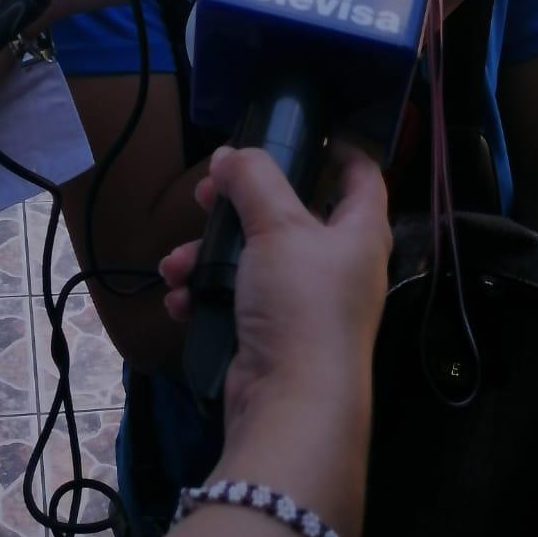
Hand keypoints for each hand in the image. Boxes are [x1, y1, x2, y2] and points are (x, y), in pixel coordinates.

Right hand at [160, 143, 389, 426]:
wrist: (291, 405)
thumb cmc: (301, 304)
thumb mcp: (277, 227)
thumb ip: (253, 180)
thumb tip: (229, 155)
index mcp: (359, 232)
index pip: (361, 175)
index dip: (338, 148)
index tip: (300, 131)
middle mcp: (338, 265)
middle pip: (289, 214)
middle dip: (239, 206)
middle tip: (206, 196)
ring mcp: (306, 303)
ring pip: (252, 258)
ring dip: (208, 256)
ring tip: (176, 264)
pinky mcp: (274, 335)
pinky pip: (236, 300)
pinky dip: (207, 296)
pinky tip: (181, 300)